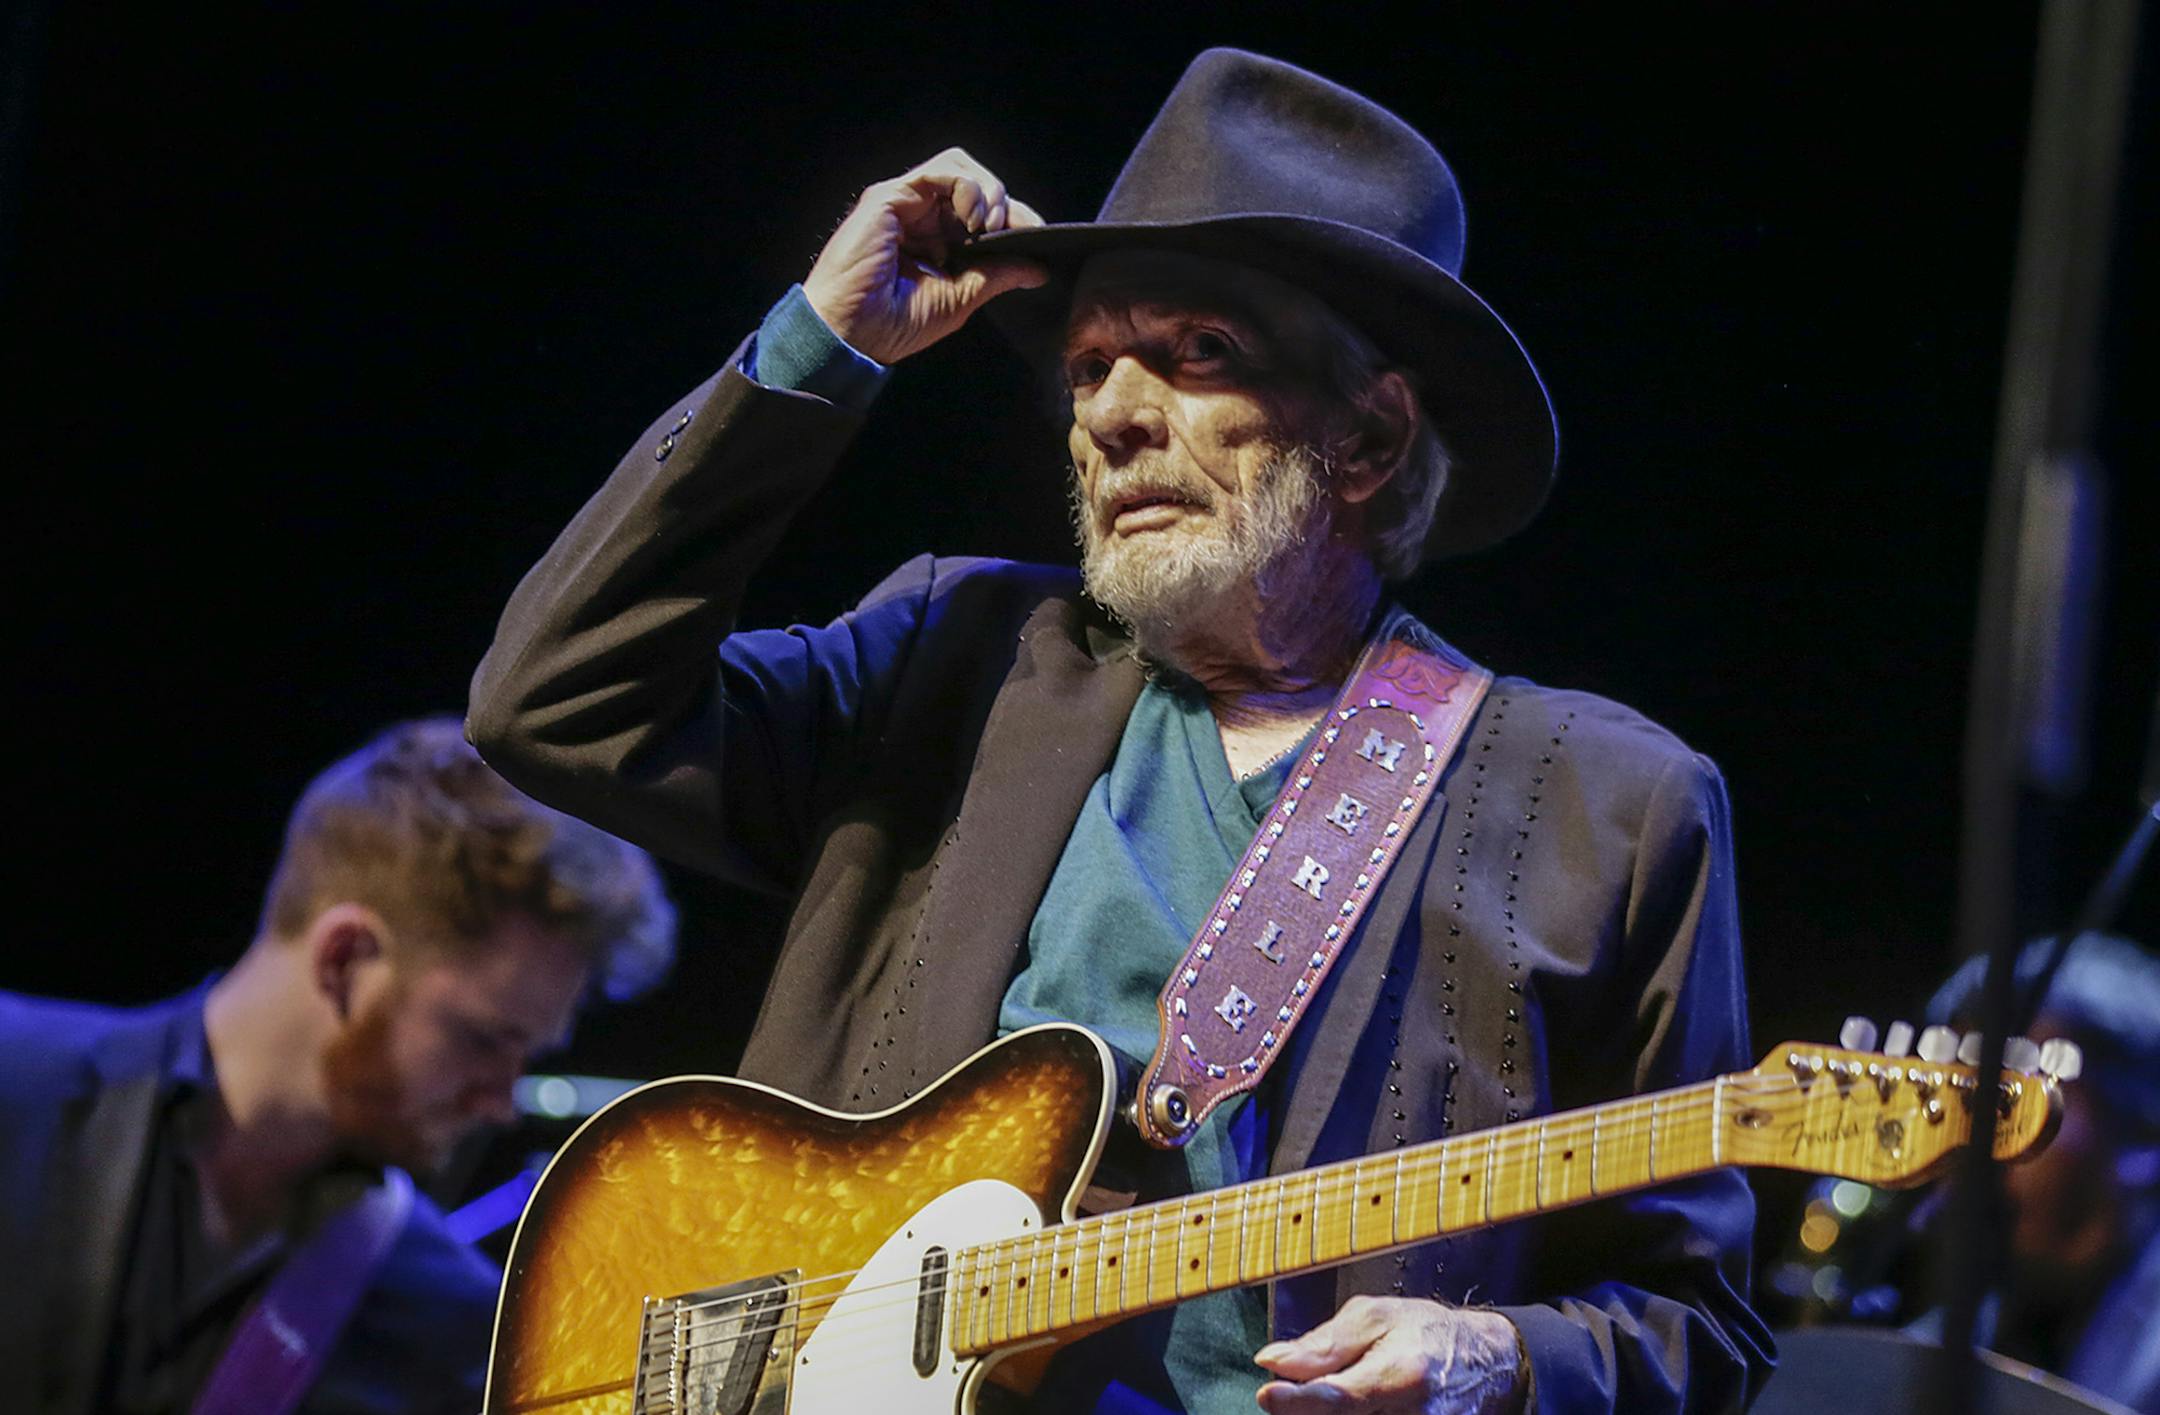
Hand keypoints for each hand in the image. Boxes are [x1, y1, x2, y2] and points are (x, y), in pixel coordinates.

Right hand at [801, 147, 1047, 364]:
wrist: (853, 335)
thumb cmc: (895, 324)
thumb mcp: (961, 299)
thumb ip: (997, 276)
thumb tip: (1038, 269)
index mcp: (936, 240)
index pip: (982, 212)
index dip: (1014, 217)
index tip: (1038, 237)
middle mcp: (921, 216)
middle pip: (975, 183)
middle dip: (1005, 202)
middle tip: (1018, 230)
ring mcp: (905, 203)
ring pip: (959, 167)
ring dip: (987, 190)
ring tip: (991, 224)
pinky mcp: (890, 196)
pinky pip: (940, 171)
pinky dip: (967, 187)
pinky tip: (974, 219)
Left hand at [1254, 1295, 1527, 1413]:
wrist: (1487, 1365)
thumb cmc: (1428, 1333)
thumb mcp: (1377, 1317)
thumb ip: (1324, 1343)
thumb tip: (1272, 1361)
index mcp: (1403, 1374)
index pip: (1340, 1397)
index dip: (1297, 1400)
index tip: (1266, 1393)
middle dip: (1306, 1408)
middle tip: (1293, 1391)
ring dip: (1325, 1412)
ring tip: (1329, 1392)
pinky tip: (1352, 1404)